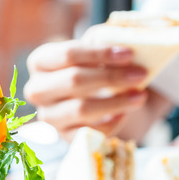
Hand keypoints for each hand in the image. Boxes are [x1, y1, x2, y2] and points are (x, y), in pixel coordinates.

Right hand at [24, 40, 147, 139]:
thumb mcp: (94, 50)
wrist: (91, 97)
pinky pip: (89, 132)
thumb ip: (103, 42)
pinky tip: (124, 113)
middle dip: (111, 77)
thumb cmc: (91, 68)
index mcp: (40, 62)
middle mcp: (37, 90)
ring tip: (140, 96)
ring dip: (116, 102)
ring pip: (81, 109)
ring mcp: (48, 116)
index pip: (68, 54)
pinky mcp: (63, 137)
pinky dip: (110, 123)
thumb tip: (125, 42)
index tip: (129, 54)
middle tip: (140, 74)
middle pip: (74, 81)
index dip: (100, 53)